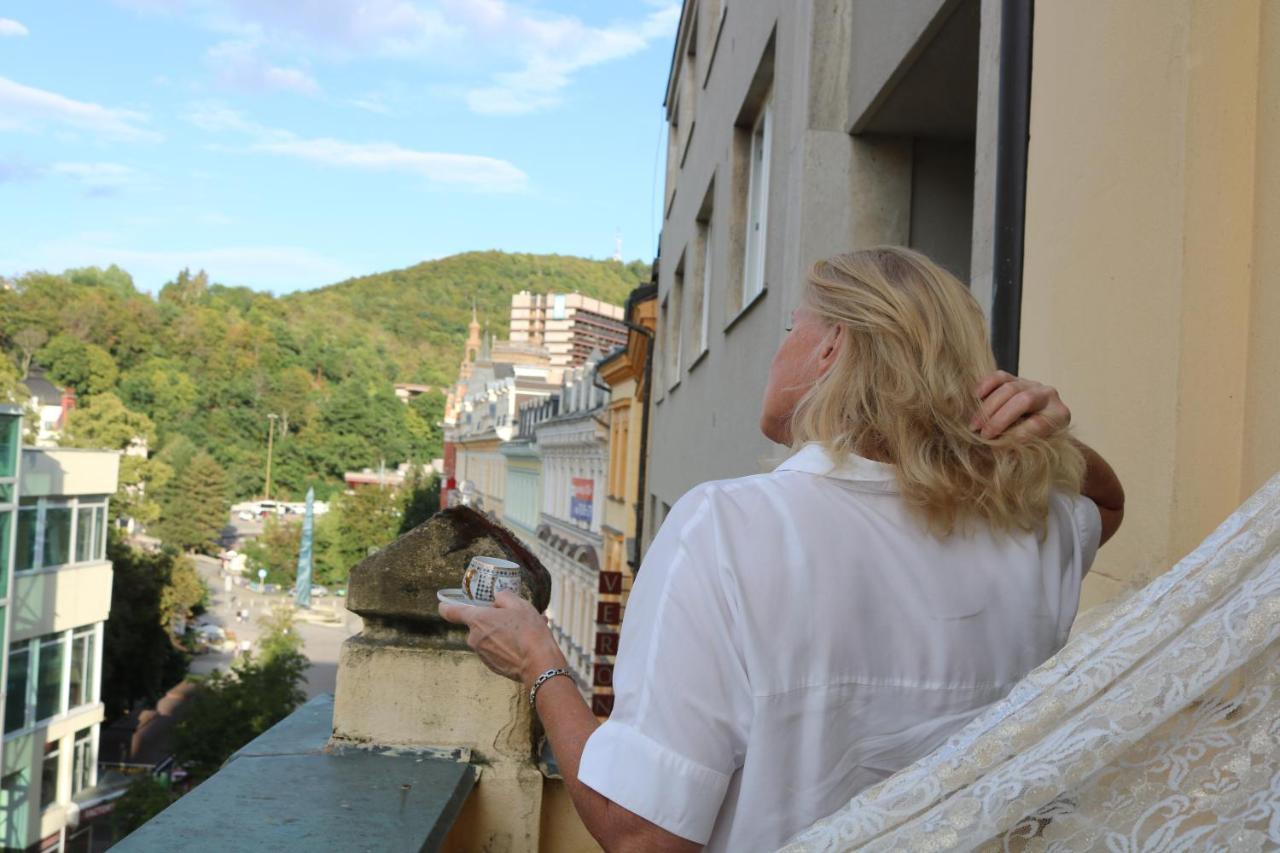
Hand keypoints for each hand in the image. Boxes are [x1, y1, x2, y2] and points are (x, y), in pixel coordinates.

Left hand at [438, 591, 565, 686]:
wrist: (540, 665)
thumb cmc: (529, 631)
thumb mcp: (519, 604)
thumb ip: (503, 596)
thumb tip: (497, 599)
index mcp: (477, 620)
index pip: (451, 611)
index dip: (447, 606)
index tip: (445, 604)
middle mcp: (474, 638)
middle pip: (478, 623)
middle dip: (494, 619)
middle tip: (515, 616)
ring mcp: (482, 654)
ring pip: (490, 637)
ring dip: (504, 632)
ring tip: (527, 630)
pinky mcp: (492, 666)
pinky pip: (497, 650)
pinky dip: (508, 645)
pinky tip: (526, 643)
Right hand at [971, 371, 1070, 439]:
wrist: (1035, 422)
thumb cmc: (1035, 439)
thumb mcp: (1035, 446)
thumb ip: (1021, 444)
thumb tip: (998, 446)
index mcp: (1059, 415)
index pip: (1039, 423)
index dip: (1018, 434)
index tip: (1000, 446)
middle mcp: (1049, 395)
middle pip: (1023, 401)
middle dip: (1000, 419)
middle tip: (983, 435)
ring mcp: (1031, 384)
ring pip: (1009, 388)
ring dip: (988, 408)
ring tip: (975, 425)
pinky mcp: (1015, 378)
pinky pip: (1000, 376)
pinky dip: (986, 385)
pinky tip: (976, 397)